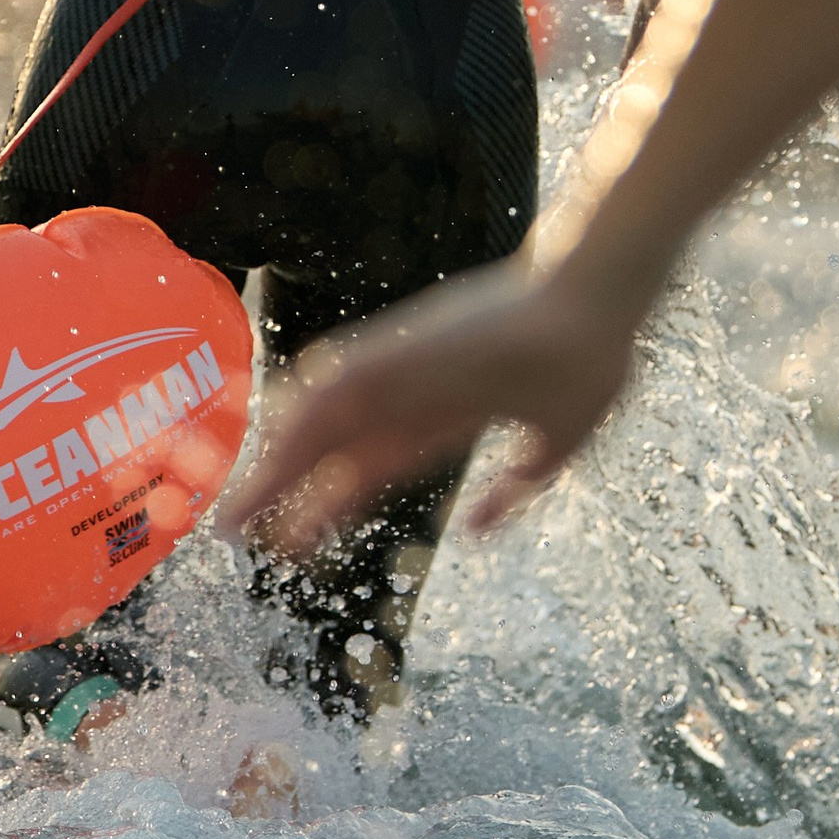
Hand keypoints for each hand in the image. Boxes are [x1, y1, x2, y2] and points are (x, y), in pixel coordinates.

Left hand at [223, 253, 646, 556]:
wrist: (604, 296)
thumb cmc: (592, 362)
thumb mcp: (556, 446)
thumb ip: (513, 489)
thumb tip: (475, 531)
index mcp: (445, 414)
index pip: (368, 464)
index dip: (327, 502)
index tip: (293, 541)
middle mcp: (415, 390)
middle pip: (332, 447)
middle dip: (285, 489)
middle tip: (235, 532)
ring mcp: (409, 364)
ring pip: (325, 416)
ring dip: (281, 458)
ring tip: (240, 507)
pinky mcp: (410, 343)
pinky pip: (345, 376)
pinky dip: (308, 408)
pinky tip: (273, 441)